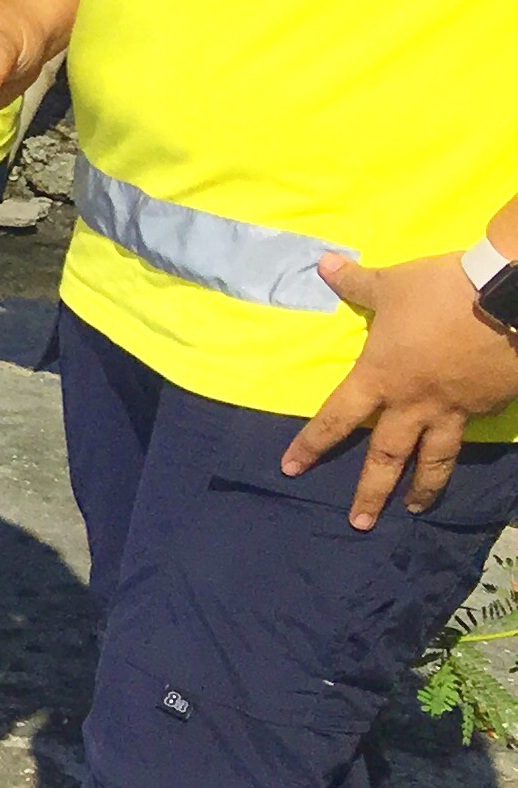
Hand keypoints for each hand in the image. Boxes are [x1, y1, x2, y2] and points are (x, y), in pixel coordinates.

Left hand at [285, 252, 517, 527]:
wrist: (508, 298)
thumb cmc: (440, 291)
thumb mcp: (391, 283)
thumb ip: (356, 282)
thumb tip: (323, 264)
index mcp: (380, 378)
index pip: (336, 419)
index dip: (312, 444)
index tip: (291, 468)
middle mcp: (414, 404)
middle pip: (386, 457)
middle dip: (370, 493)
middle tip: (358, 523)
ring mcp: (456, 410)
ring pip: (436, 460)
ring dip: (424, 487)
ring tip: (415, 508)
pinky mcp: (490, 406)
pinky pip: (474, 432)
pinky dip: (468, 447)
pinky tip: (465, 454)